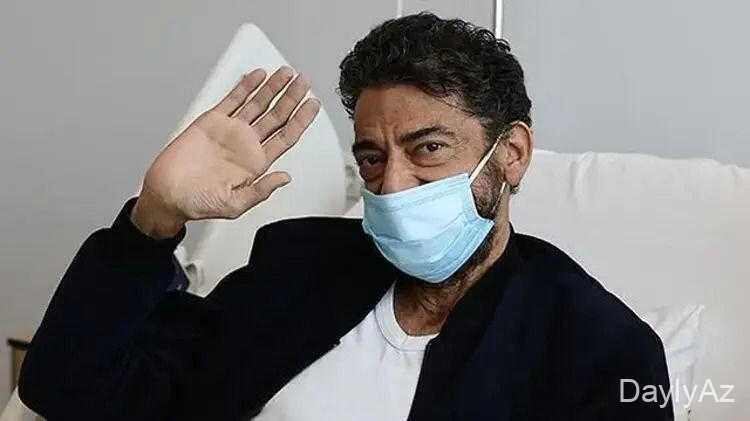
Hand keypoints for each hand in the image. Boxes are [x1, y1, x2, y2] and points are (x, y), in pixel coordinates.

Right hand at [131, 67, 319, 238]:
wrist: (167, 193)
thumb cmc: (198, 203)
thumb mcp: (235, 205)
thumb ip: (261, 191)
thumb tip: (284, 178)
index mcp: (256, 163)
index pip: (286, 136)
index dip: (301, 120)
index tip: (312, 105)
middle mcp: (247, 144)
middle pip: (277, 116)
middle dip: (292, 98)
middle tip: (304, 82)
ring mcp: (231, 131)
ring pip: (258, 104)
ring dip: (272, 88)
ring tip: (286, 74)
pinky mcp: (212, 121)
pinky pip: (233, 99)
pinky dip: (246, 87)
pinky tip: (257, 76)